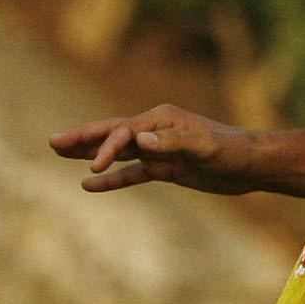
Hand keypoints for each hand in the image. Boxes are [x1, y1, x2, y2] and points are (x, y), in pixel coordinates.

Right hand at [49, 104, 256, 195]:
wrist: (252, 165)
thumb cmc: (232, 151)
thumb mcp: (206, 147)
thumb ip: (173, 141)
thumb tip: (139, 140)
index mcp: (161, 120)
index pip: (124, 132)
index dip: (105, 148)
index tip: (92, 166)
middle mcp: (154, 130)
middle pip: (109, 133)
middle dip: (81, 137)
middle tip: (52, 142)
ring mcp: (157, 149)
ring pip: (115, 150)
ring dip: (88, 152)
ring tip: (59, 152)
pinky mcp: (163, 167)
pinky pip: (131, 174)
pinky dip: (111, 179)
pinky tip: (89, 183)